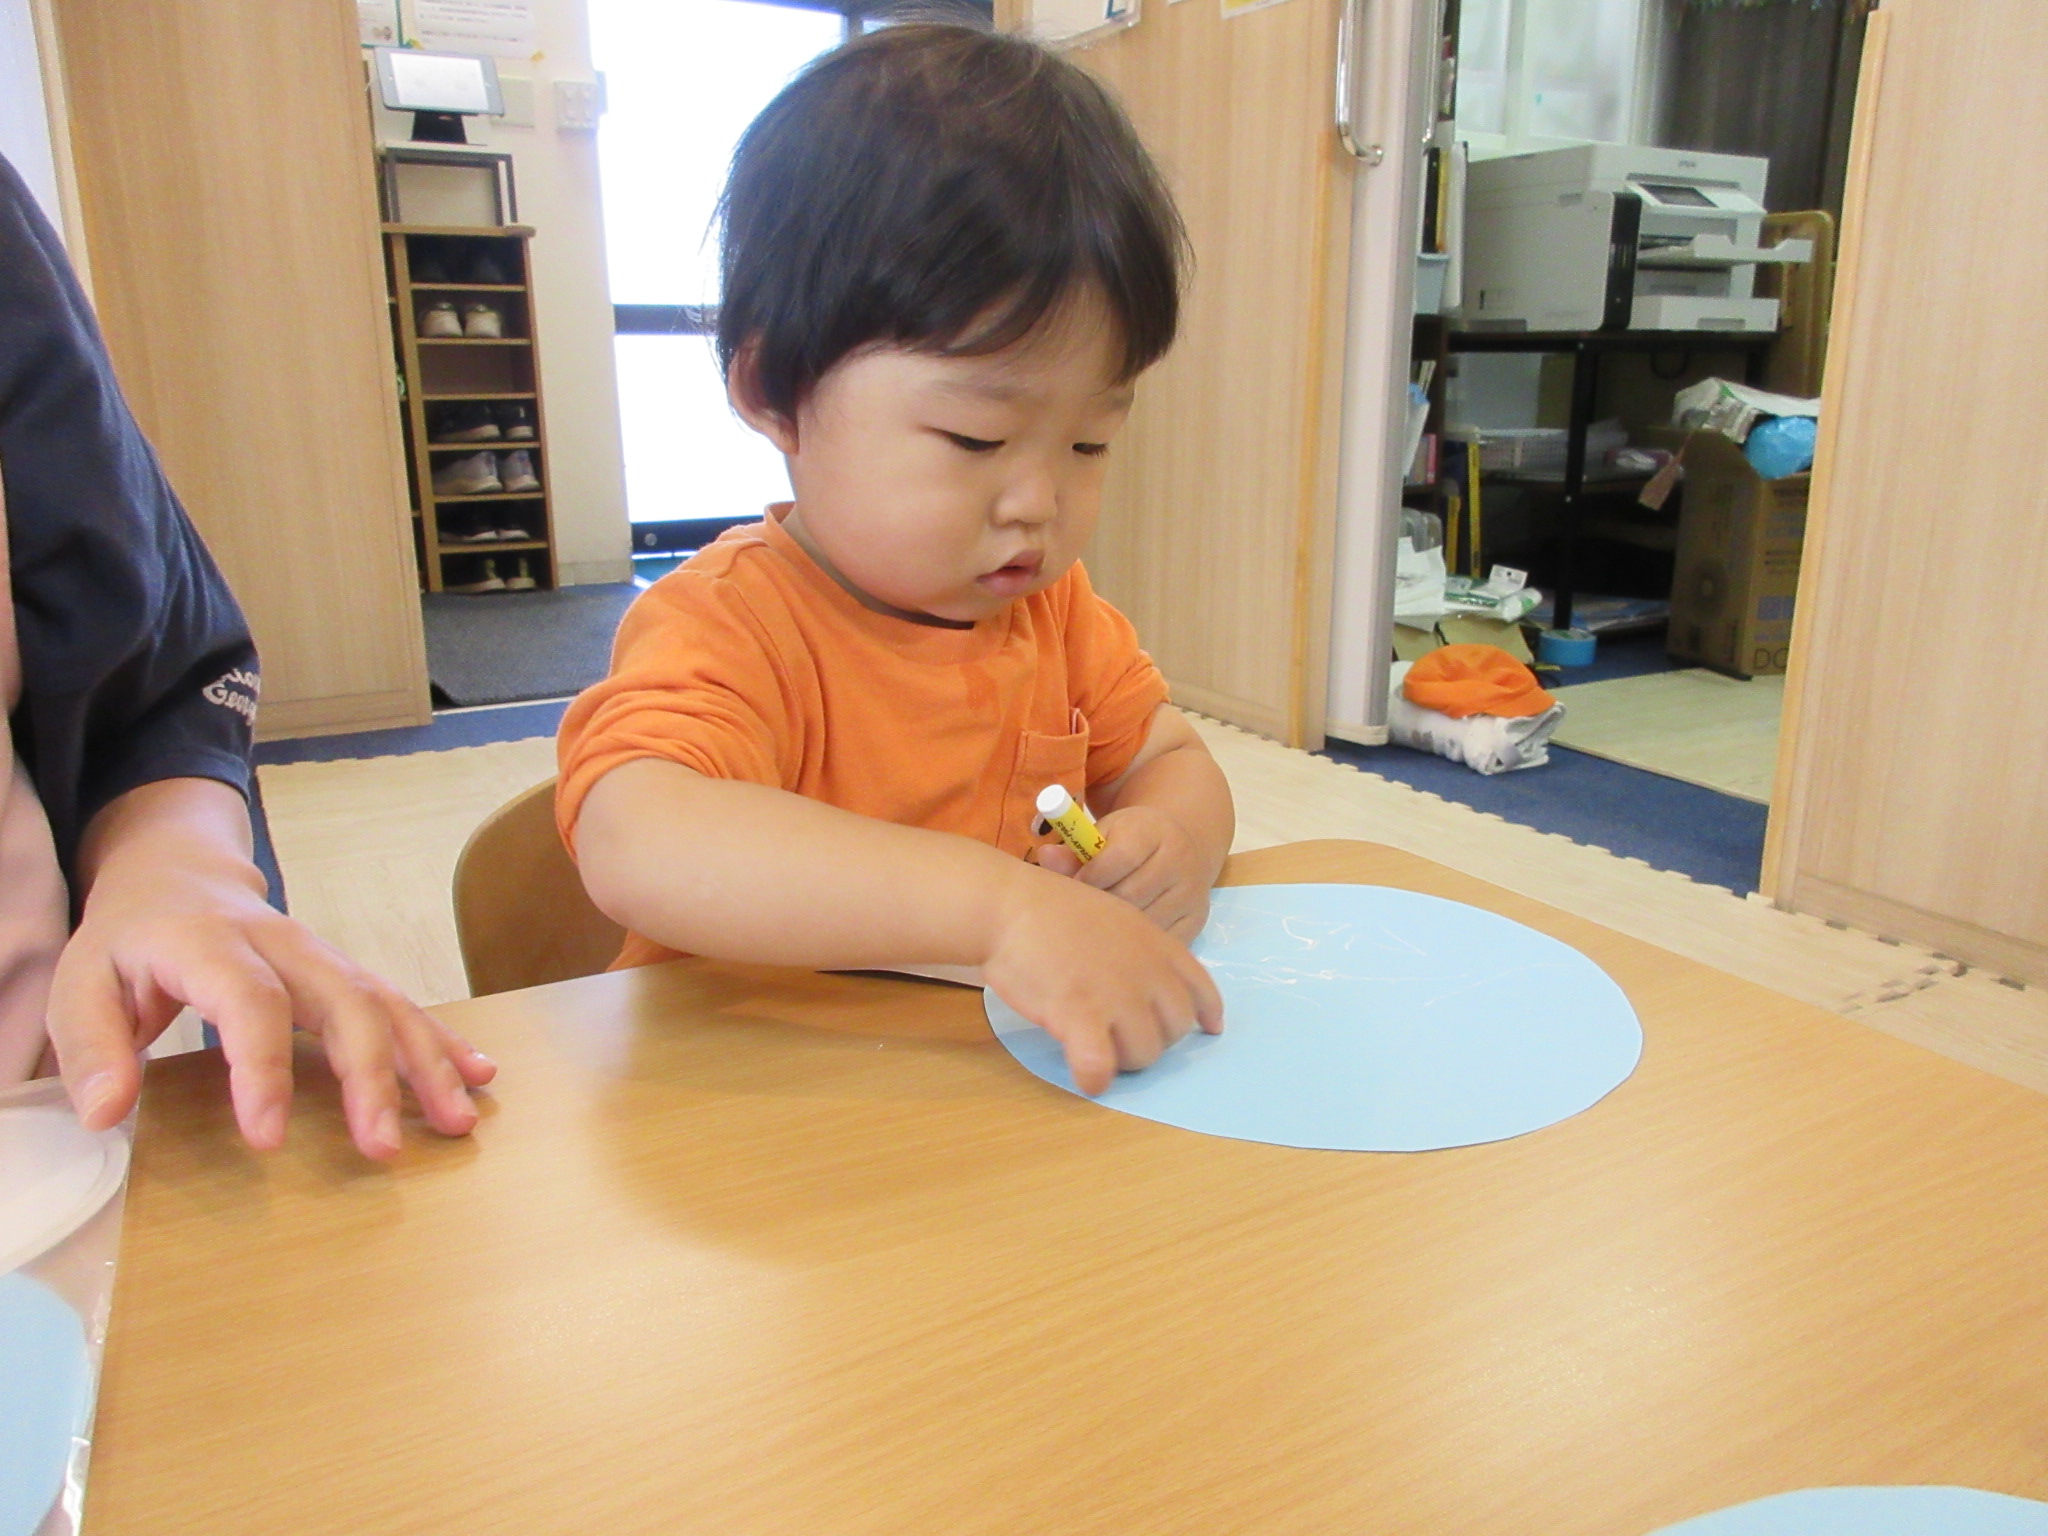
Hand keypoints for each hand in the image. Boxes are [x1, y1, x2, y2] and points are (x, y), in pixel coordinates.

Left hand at [48, 783, 494, 1159]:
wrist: (179, 877)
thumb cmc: (128, 942)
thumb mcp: (78, 982)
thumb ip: (91, 1046)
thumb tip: (106, 1114)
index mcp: (210, 944)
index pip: (250, 1003)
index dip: (263, 1069)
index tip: (267, 1138)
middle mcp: (283, 945)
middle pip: (344, 1002)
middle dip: (372, 1076)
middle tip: (383, 1147)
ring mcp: (324, 956)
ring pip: (386, 1003)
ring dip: (427, 1063)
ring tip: (458, 1121)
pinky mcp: (345, 972)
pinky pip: (402, 1003)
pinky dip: (443, 1040)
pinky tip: (479, 1074)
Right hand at [983, 864, 1222, 1095]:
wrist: (1008, 907)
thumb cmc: (1050, 909)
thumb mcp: (1113, 916)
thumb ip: (1138, 949)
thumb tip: (1146, 984)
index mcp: (1155, 942)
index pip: (1200, 985)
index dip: (1206, 1012)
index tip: (1208, 1028)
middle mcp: (1145, 970)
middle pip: (1175, 1029)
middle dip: (1154, 1039)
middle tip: (1123, 1038)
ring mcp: (1115, 994)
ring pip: (1144, 1054)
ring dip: (1124, 1061)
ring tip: (1097, 1049)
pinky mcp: (1080, 1015)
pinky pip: (1101, 1066)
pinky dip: (1095, 1078)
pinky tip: (1086, 1077)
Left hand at [1032, 804, 1215, 942]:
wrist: (1177, 848)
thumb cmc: (1129, 841)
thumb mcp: (1104, 833)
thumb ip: (1074, 849)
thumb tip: (1045, 858)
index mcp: (1154, 831)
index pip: (1117, 859)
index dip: (1087, 878)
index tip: (1070, 890)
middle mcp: (1180, 860)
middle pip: (1130, 895)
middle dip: (1098, 908)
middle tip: (1078, 915)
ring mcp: (1192, 893)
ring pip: (1144, 924)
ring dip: (1114, 931)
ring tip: (1094, 928)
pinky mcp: (1197, 921)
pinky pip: (1159, 943)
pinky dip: (1135, 946)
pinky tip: (1117, 941)